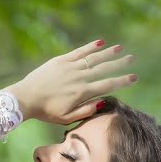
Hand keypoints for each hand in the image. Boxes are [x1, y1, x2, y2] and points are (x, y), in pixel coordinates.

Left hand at [2, 39, 136, 124]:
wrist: (26, 98)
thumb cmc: (46, 112)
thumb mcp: (66, 118)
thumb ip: (85, 111)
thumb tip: (103, 102)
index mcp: (82, 93)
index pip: (107, 85)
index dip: (122, 81)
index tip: (134, 78)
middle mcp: (79, 78)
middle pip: (104, 69)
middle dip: (120, 64)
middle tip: (132, 59)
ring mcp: (70, 67)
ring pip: (93, 58)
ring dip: (108, 52)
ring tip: (120, 48)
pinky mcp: (61, 61)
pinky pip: (79, 52)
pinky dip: (90, 47)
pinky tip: (100, 42)